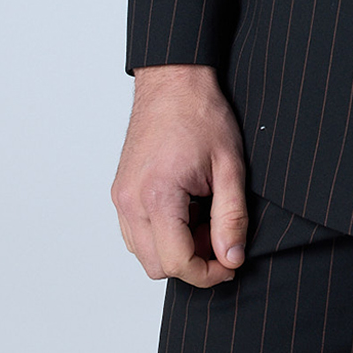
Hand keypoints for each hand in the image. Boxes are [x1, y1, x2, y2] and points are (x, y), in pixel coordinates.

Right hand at [111, 64, 247, 287]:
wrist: (173, 79)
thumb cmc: (200, 113)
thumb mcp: (229, 165)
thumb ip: (232, 216)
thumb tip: (232, 258)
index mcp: (157, 196)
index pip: (177, 263)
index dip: (209, 272)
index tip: (231, 261)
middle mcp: (130, 202)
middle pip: (157, 267)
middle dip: (193, 262)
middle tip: (220, 236)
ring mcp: (121, 197)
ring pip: (144, 253)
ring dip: (175, 248)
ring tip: (203, 216)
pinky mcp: (120, 191)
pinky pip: (136, 233)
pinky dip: (160, 233)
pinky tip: (185, 208)